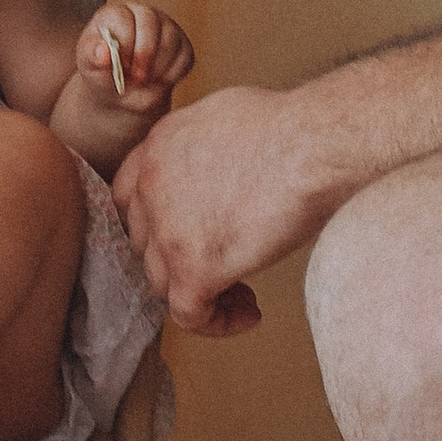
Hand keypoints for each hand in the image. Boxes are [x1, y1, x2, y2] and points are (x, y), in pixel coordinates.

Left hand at [77, 1, 193, 122]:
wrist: (123, 92)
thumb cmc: (103, 74)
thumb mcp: (90, 68)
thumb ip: (93, 57)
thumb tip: (103, 51)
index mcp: (114, 15)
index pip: (122, 16)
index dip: (124, 42)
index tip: (121, 64)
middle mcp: (141, 14)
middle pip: (150, 19)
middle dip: (145, 52)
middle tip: (138, 77)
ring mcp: (165, 27)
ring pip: (171, 38)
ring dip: (158, 66)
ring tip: (144, 81)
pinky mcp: (182, 45)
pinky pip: (185, 57)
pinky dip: (172, 74)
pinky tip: (157, 81)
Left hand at [113, 83, 341, 335]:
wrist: (311, 147)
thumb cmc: (291, 128)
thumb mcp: (224, 118)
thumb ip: (203, 148)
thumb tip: (216, 169)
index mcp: (158, 146)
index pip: (130, 198)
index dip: (159, 223)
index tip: (195, 234)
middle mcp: (150, 185)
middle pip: (147, 242)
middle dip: (181, 258)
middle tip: (225, 264)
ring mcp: (167, 228)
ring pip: (164, 281)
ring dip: (201, 291)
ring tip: (243, 292)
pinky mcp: (194, 267)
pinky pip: (189, 314)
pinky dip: (217, 322)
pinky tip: (250, 313)